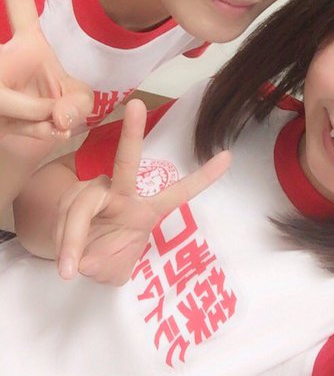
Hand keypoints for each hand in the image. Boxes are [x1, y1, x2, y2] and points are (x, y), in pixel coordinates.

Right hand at [0, 0, 92, 151]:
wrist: (20, 156)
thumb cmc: (49, 120)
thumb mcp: (77, 105)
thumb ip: (77, 103)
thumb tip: (58, 116)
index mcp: (28, 45)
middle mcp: (2, 57)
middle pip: (11, 59)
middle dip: (28, 104)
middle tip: (55, 119)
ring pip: (7, 100)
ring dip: (33, 119)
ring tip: (51, 128)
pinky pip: (5, 112)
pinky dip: (31, 131)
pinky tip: (44, 133)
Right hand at [54, 99, 230, 285]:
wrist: (72, 252)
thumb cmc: (106, 255)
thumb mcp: (115, 270)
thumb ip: (109, 267)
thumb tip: (88, 261)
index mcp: (146, 211)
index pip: (177, 193)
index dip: (202, 178)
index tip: (228, 157)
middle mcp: (122, 194)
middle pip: (126, 161)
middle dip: (131, 133)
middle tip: (135, 104)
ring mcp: (94, 193)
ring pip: (81, 206)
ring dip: (74, 240)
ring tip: (70, 267)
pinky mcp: (71, 199)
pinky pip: (66, 221)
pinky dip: (64, 248)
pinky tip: (66, 265)